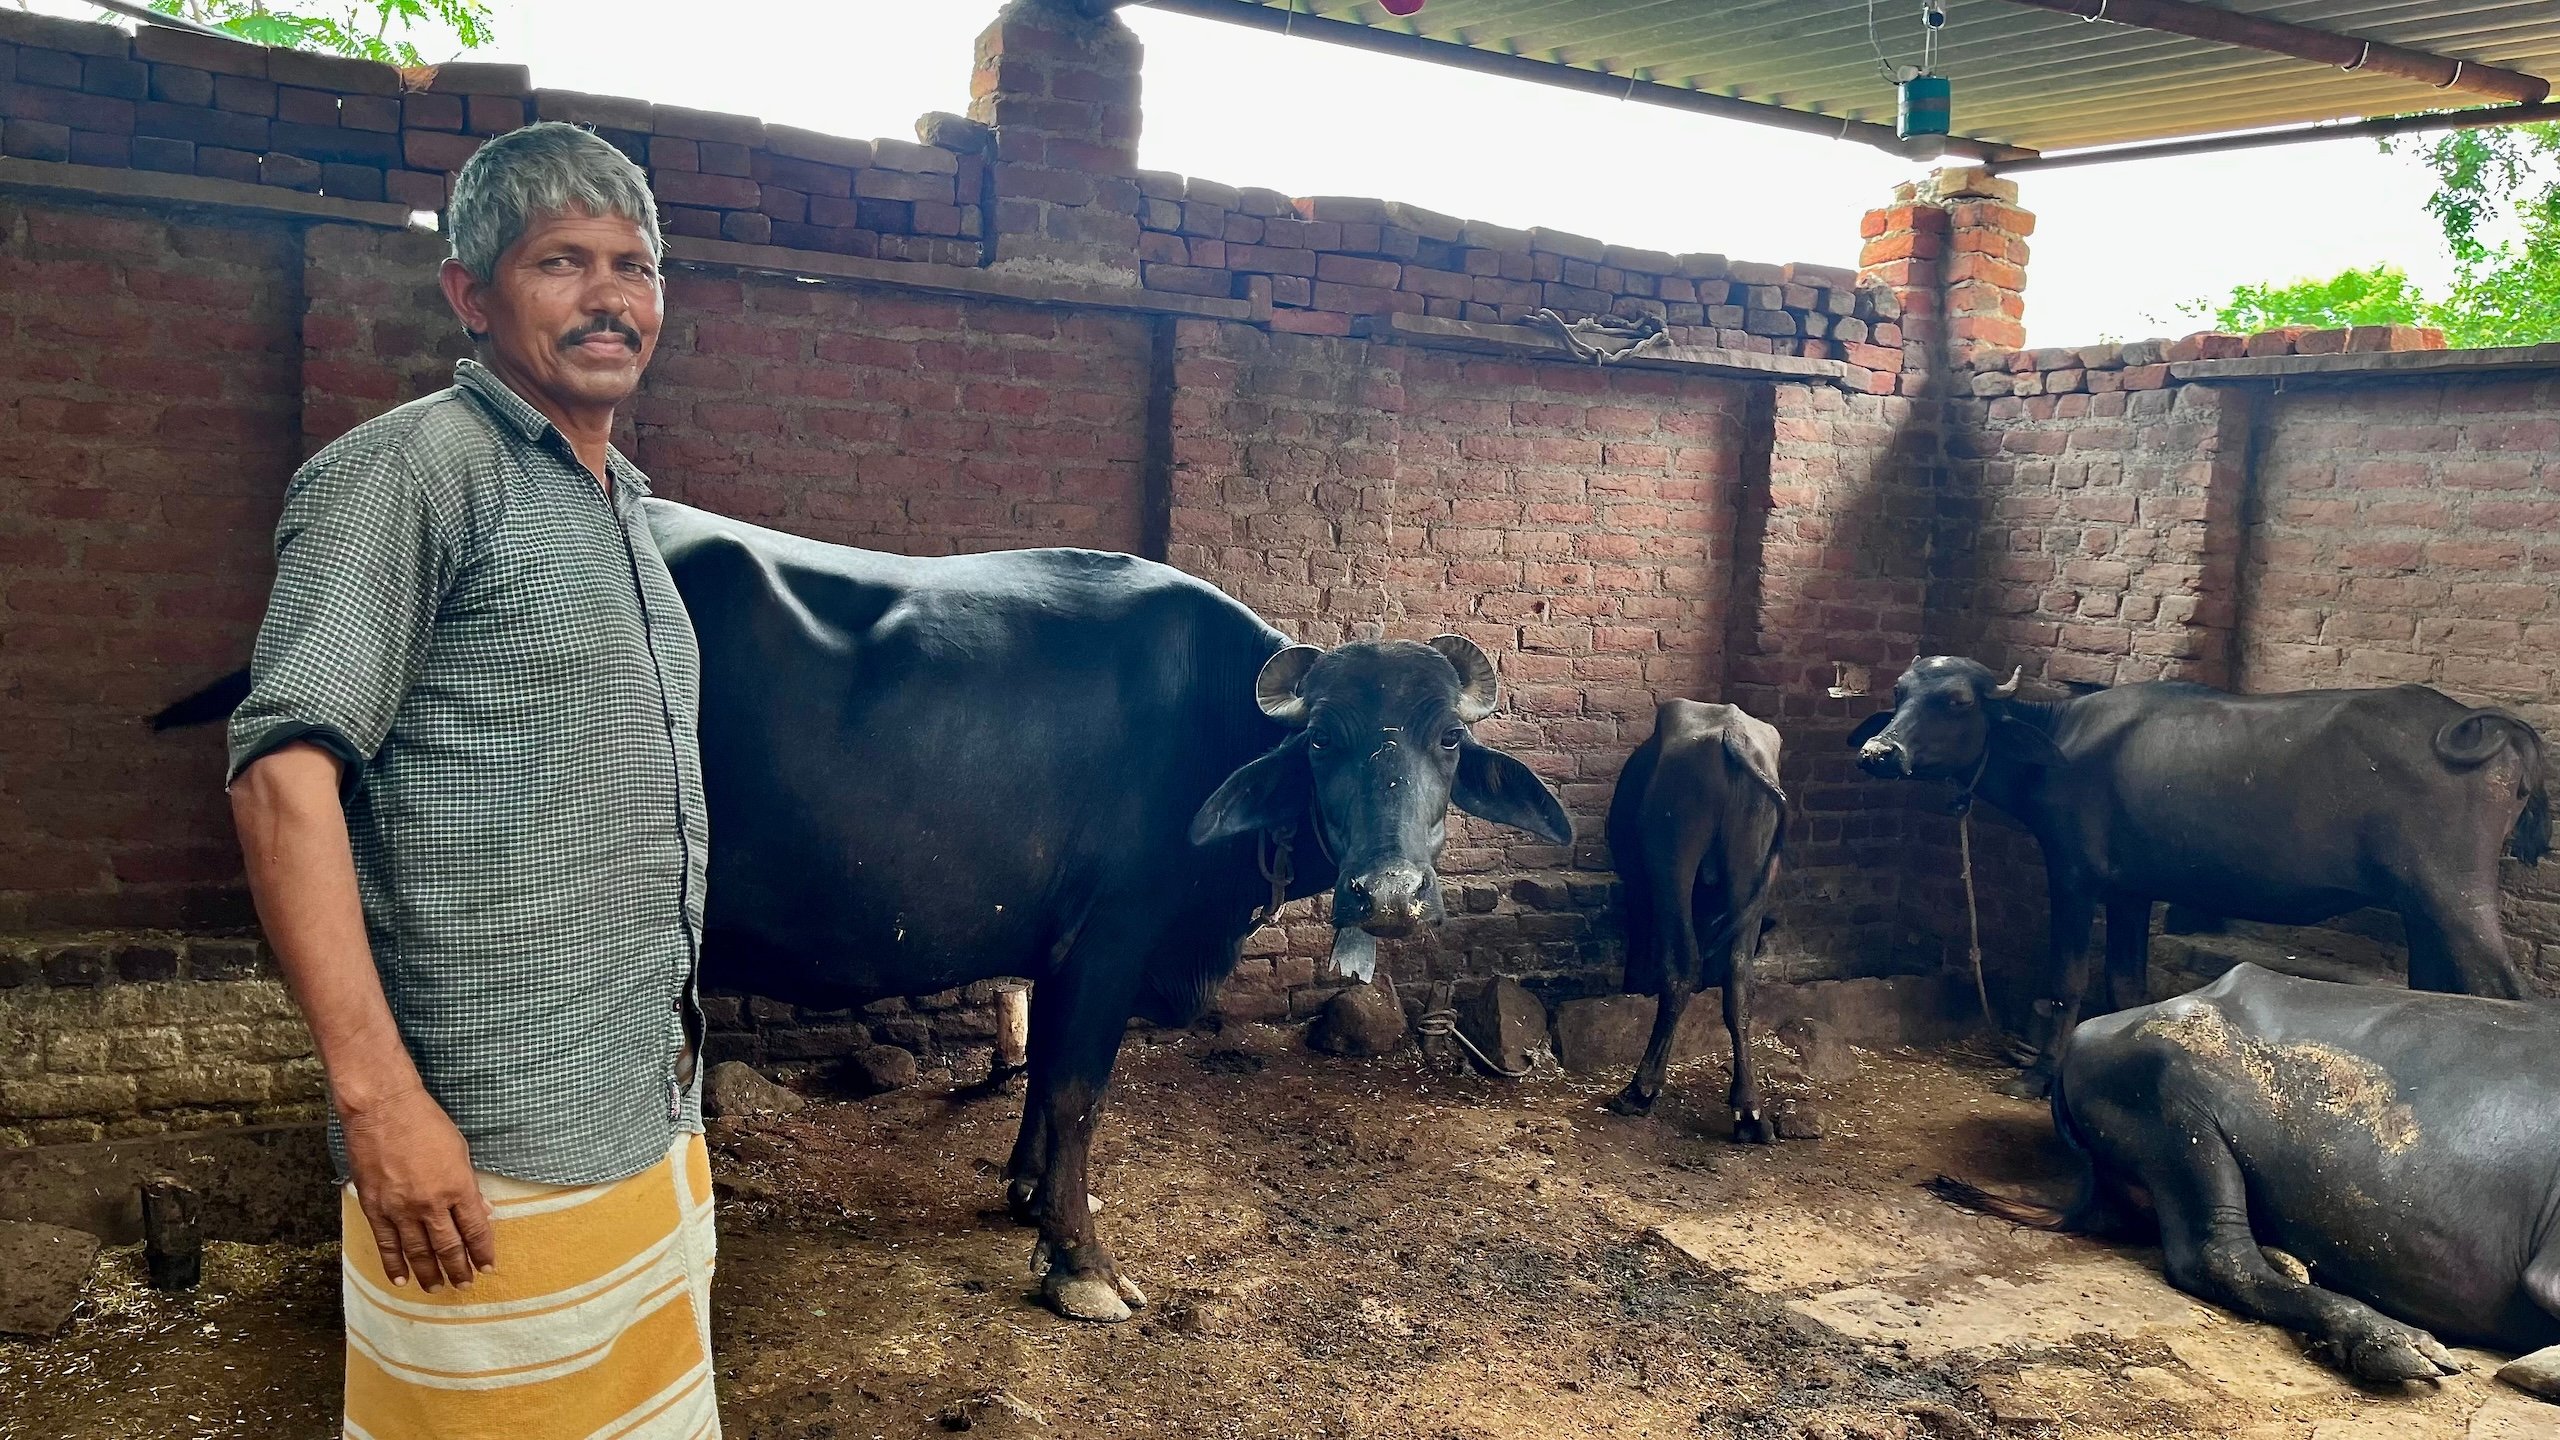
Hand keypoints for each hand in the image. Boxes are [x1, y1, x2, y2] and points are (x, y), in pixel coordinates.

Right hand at [341, 1086, 496, 1290]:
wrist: (382, 1110)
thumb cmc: (426, 1123)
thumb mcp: (460, 1150)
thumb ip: (469, 1184)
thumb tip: (484, 1211)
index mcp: (457, 1187)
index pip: (475, 1229)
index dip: (482, 1251)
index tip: (487, 1266)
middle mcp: (430, 1204)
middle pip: (448, 1246)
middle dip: (458, 1268)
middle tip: (465, 1284)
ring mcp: (400, 1208)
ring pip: (418, 1251)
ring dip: (429, 1273)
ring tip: (438, 1288)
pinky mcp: (375, 1208)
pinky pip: (386, 1244)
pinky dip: (394, 1264)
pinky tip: (402, 1279)